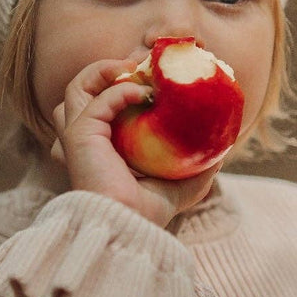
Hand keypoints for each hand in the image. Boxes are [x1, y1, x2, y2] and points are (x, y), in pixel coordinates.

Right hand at [51, 57, 222, 229]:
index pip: (98, 106)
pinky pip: (98, 101)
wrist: (130, 227)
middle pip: (80, 92)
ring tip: (134, 70)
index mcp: (99, 149)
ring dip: (102, 72)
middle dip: (105, 73)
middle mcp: (84, 142)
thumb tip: (220, 155)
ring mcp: (77, 138)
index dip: (119, 86)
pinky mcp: (80, 137)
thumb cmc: (147, 213)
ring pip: (76, 89)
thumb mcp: (180, 188)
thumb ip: (197, 171)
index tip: (151, 78)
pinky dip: (120, 91)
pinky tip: (144, 94)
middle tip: (140, 69)